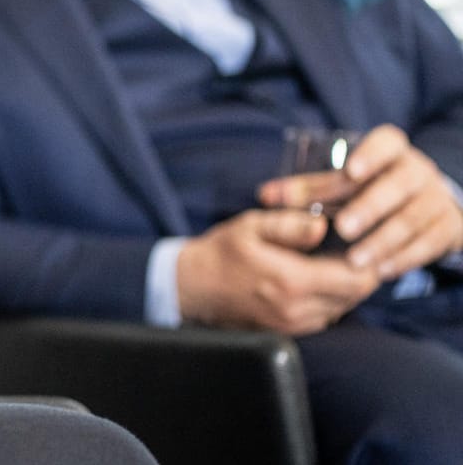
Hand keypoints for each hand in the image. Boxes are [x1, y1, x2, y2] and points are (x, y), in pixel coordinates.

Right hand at [177, 209, 379, 334]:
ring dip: (342, 290)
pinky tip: (311, 283)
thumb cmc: (221, 252)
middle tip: (346, 252)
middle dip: (357, 274)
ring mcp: (293, 325)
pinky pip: (323, 318)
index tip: (359, 245)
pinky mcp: (288, 333)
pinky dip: (326, 301)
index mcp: (292, 280)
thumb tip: (323, 227)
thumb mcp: (251, 226)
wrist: (191, 287)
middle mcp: (298, 309)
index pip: (357, 280)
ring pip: (341, 308)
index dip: (367, 262)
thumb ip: (290, 225)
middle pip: (355, 297)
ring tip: (327, 266)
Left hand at [258, 125, 462, 280]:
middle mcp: (418, 170)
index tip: (351, 171)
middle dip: (370, 207)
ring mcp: (437, 198)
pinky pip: (429, 243)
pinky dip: (404, 258)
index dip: (371, 155)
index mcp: (392, 149)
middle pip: (398, 186)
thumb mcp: (345, 179)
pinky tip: (381, 271)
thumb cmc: (371, 187)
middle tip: (342, 228)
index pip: (386, 143)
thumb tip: (265, 196)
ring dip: (383, 241)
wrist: (427, 203)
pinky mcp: (448, 227)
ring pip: (413, 219)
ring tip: (354, 260)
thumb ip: (308, 187)